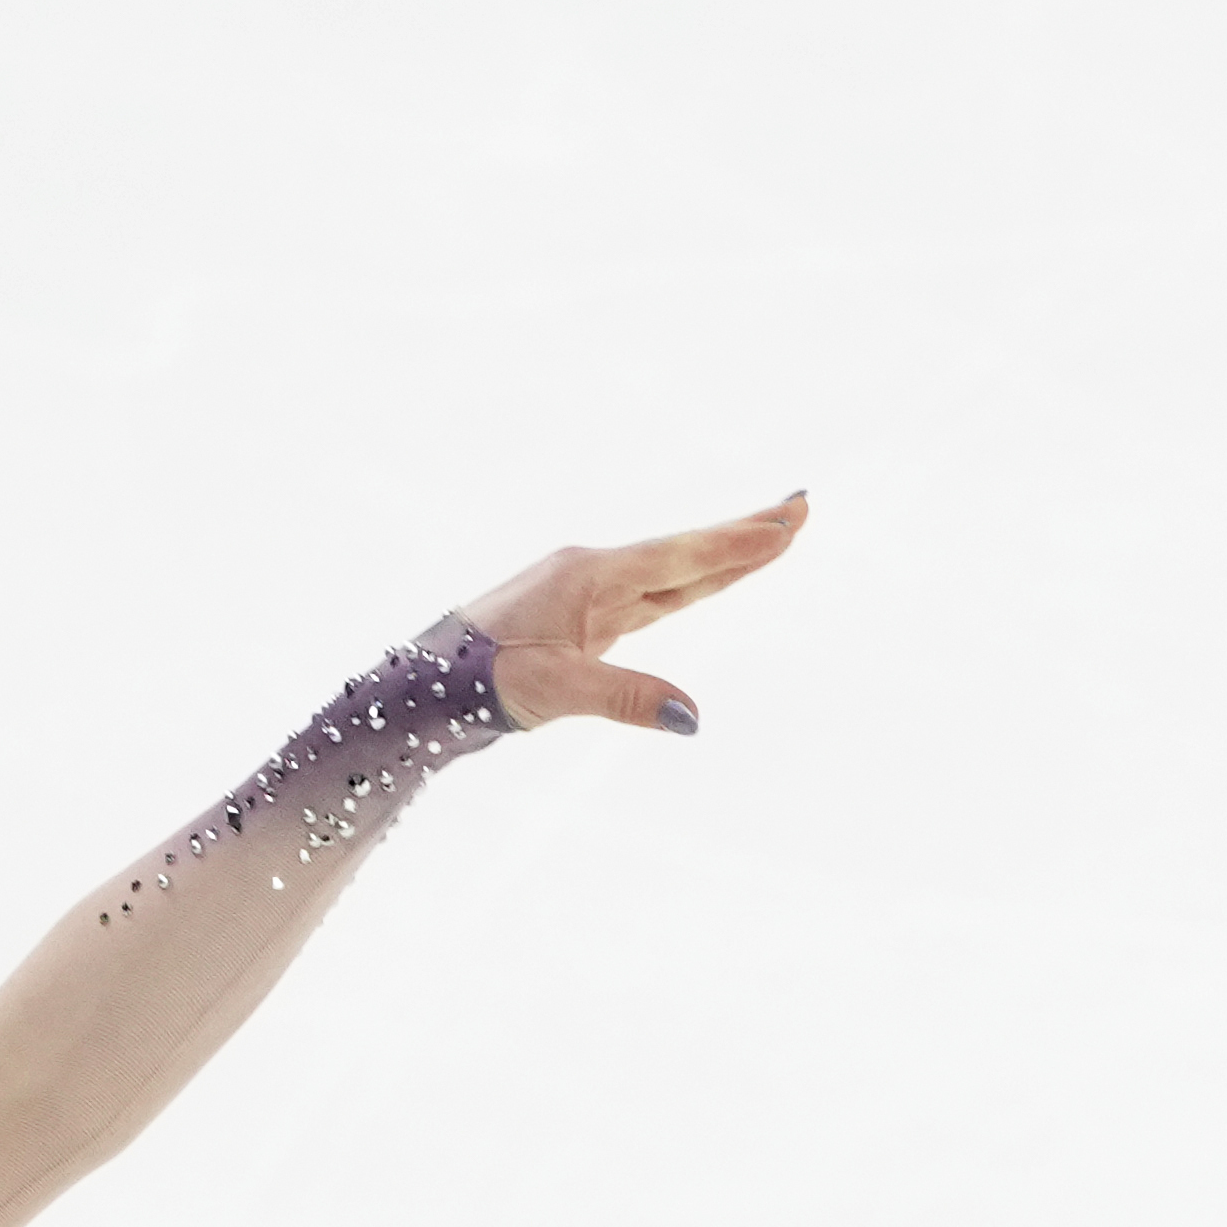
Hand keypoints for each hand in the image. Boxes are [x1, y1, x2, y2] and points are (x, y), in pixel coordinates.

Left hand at [456, 493, 808, 734]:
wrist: (426, 682)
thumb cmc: (481, 681)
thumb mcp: (555, 692)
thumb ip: (626, 699)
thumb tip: (692, 717)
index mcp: (592, 578)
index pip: (681, 558)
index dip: (737, 544)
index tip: (786, 522)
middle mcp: (594, 573)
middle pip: (685, 554)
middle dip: (744, 536)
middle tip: (800, 509)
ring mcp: (586, 591)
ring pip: (670, 573)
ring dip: (720, 556)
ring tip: (768, 537)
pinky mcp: (579, 615)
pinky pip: (649, 593)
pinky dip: (686, 581)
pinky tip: (702, 576)